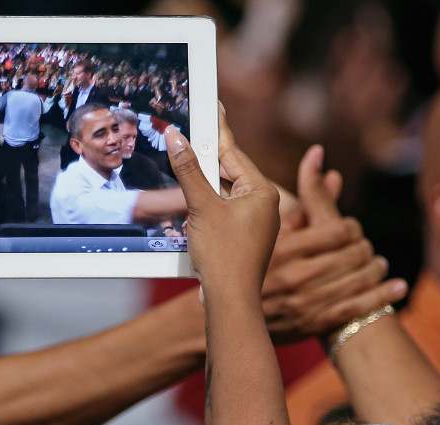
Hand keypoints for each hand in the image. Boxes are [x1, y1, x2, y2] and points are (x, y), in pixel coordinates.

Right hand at [166, 111, 279, 295]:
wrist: (230, 301)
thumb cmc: (224, 255)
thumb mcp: (202, 207)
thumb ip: (189, 170)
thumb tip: (176, 138)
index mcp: (262, 193)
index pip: (235, 153)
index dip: (218, 131)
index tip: (211, 108)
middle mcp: (263, 206)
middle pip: (229, 171)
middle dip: (207, 157)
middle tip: (188, 132)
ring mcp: (253, 224)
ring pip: (224, 192)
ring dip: (203, 182)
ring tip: (184, 163)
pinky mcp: (241, 239)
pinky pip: (222, 211)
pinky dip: (205, 203)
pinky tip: (189, 200)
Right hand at [261, 145, 407, 341]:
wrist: (236, 313)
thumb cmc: (254, 260)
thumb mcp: (274, 226)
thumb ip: (303, 195)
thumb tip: (320, 156)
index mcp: (283, 249)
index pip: (340, 231)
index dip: (352, 229)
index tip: (350, 230)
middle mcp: (293, 276)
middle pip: (354, 255)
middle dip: (365, 249)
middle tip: (364, 249)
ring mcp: (303, 303)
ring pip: (359, 280)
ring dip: (375, 270)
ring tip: (376, 265)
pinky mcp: (312, 324)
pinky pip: (358, 308)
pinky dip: (383, 296)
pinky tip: (398, 287)